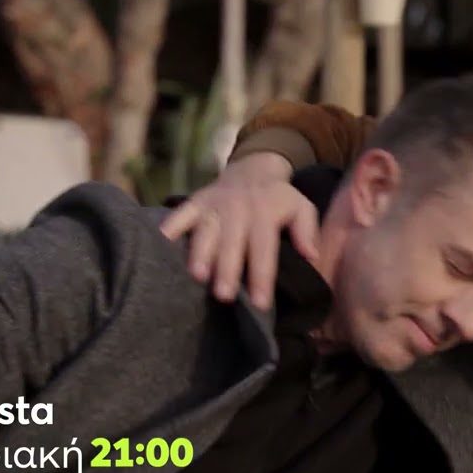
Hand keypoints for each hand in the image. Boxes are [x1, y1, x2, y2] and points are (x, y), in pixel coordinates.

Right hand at [159, 153, 317, 308]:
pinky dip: (169, 228)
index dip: (262, 276)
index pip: (264, 248)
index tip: (260, 303)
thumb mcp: (301, 208)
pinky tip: (160, 245)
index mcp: (266, 214)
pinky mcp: (195, 202)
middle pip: (232, 243)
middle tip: (224, 296)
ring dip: (200, 253)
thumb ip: (307, 230)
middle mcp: (238, 210)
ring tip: (197, 276)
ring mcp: (214, 205)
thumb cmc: (278, 200)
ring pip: (205, 231)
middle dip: (228, 269)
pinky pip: (180, 214)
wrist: (253, 169)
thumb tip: (311, 255)